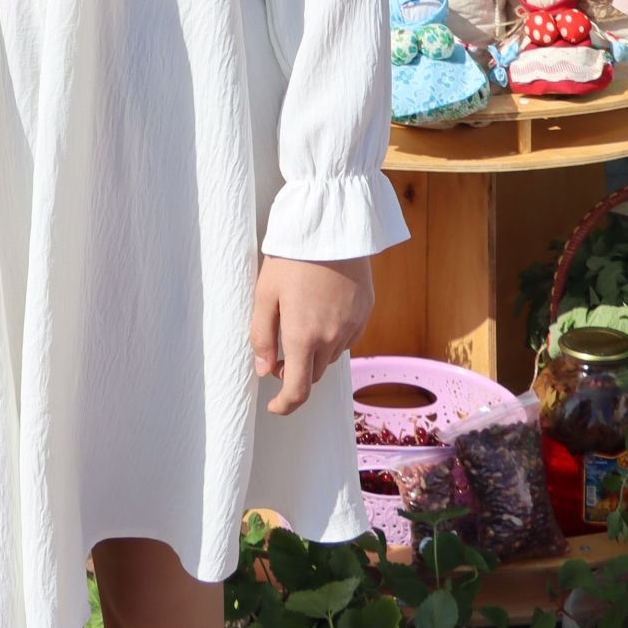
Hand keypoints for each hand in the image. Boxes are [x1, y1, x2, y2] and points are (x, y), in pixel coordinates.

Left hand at [250, 254, 372, 415]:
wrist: (332, 222)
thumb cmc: (293, 254)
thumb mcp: (266, 292)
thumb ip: (262, 335)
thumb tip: (263, 370)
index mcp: (304, 336)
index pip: (298, 391)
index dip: (285, 405)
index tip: (275, 405)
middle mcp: (332, 337)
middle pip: (315, 374)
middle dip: (297, 373)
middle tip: (280, 355)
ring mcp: (352, 324)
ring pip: (332, 355)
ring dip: (316, 353)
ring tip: (302, 324)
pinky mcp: (365, 310)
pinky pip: (348, 336)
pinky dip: (334, 336)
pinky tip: (323, 311)